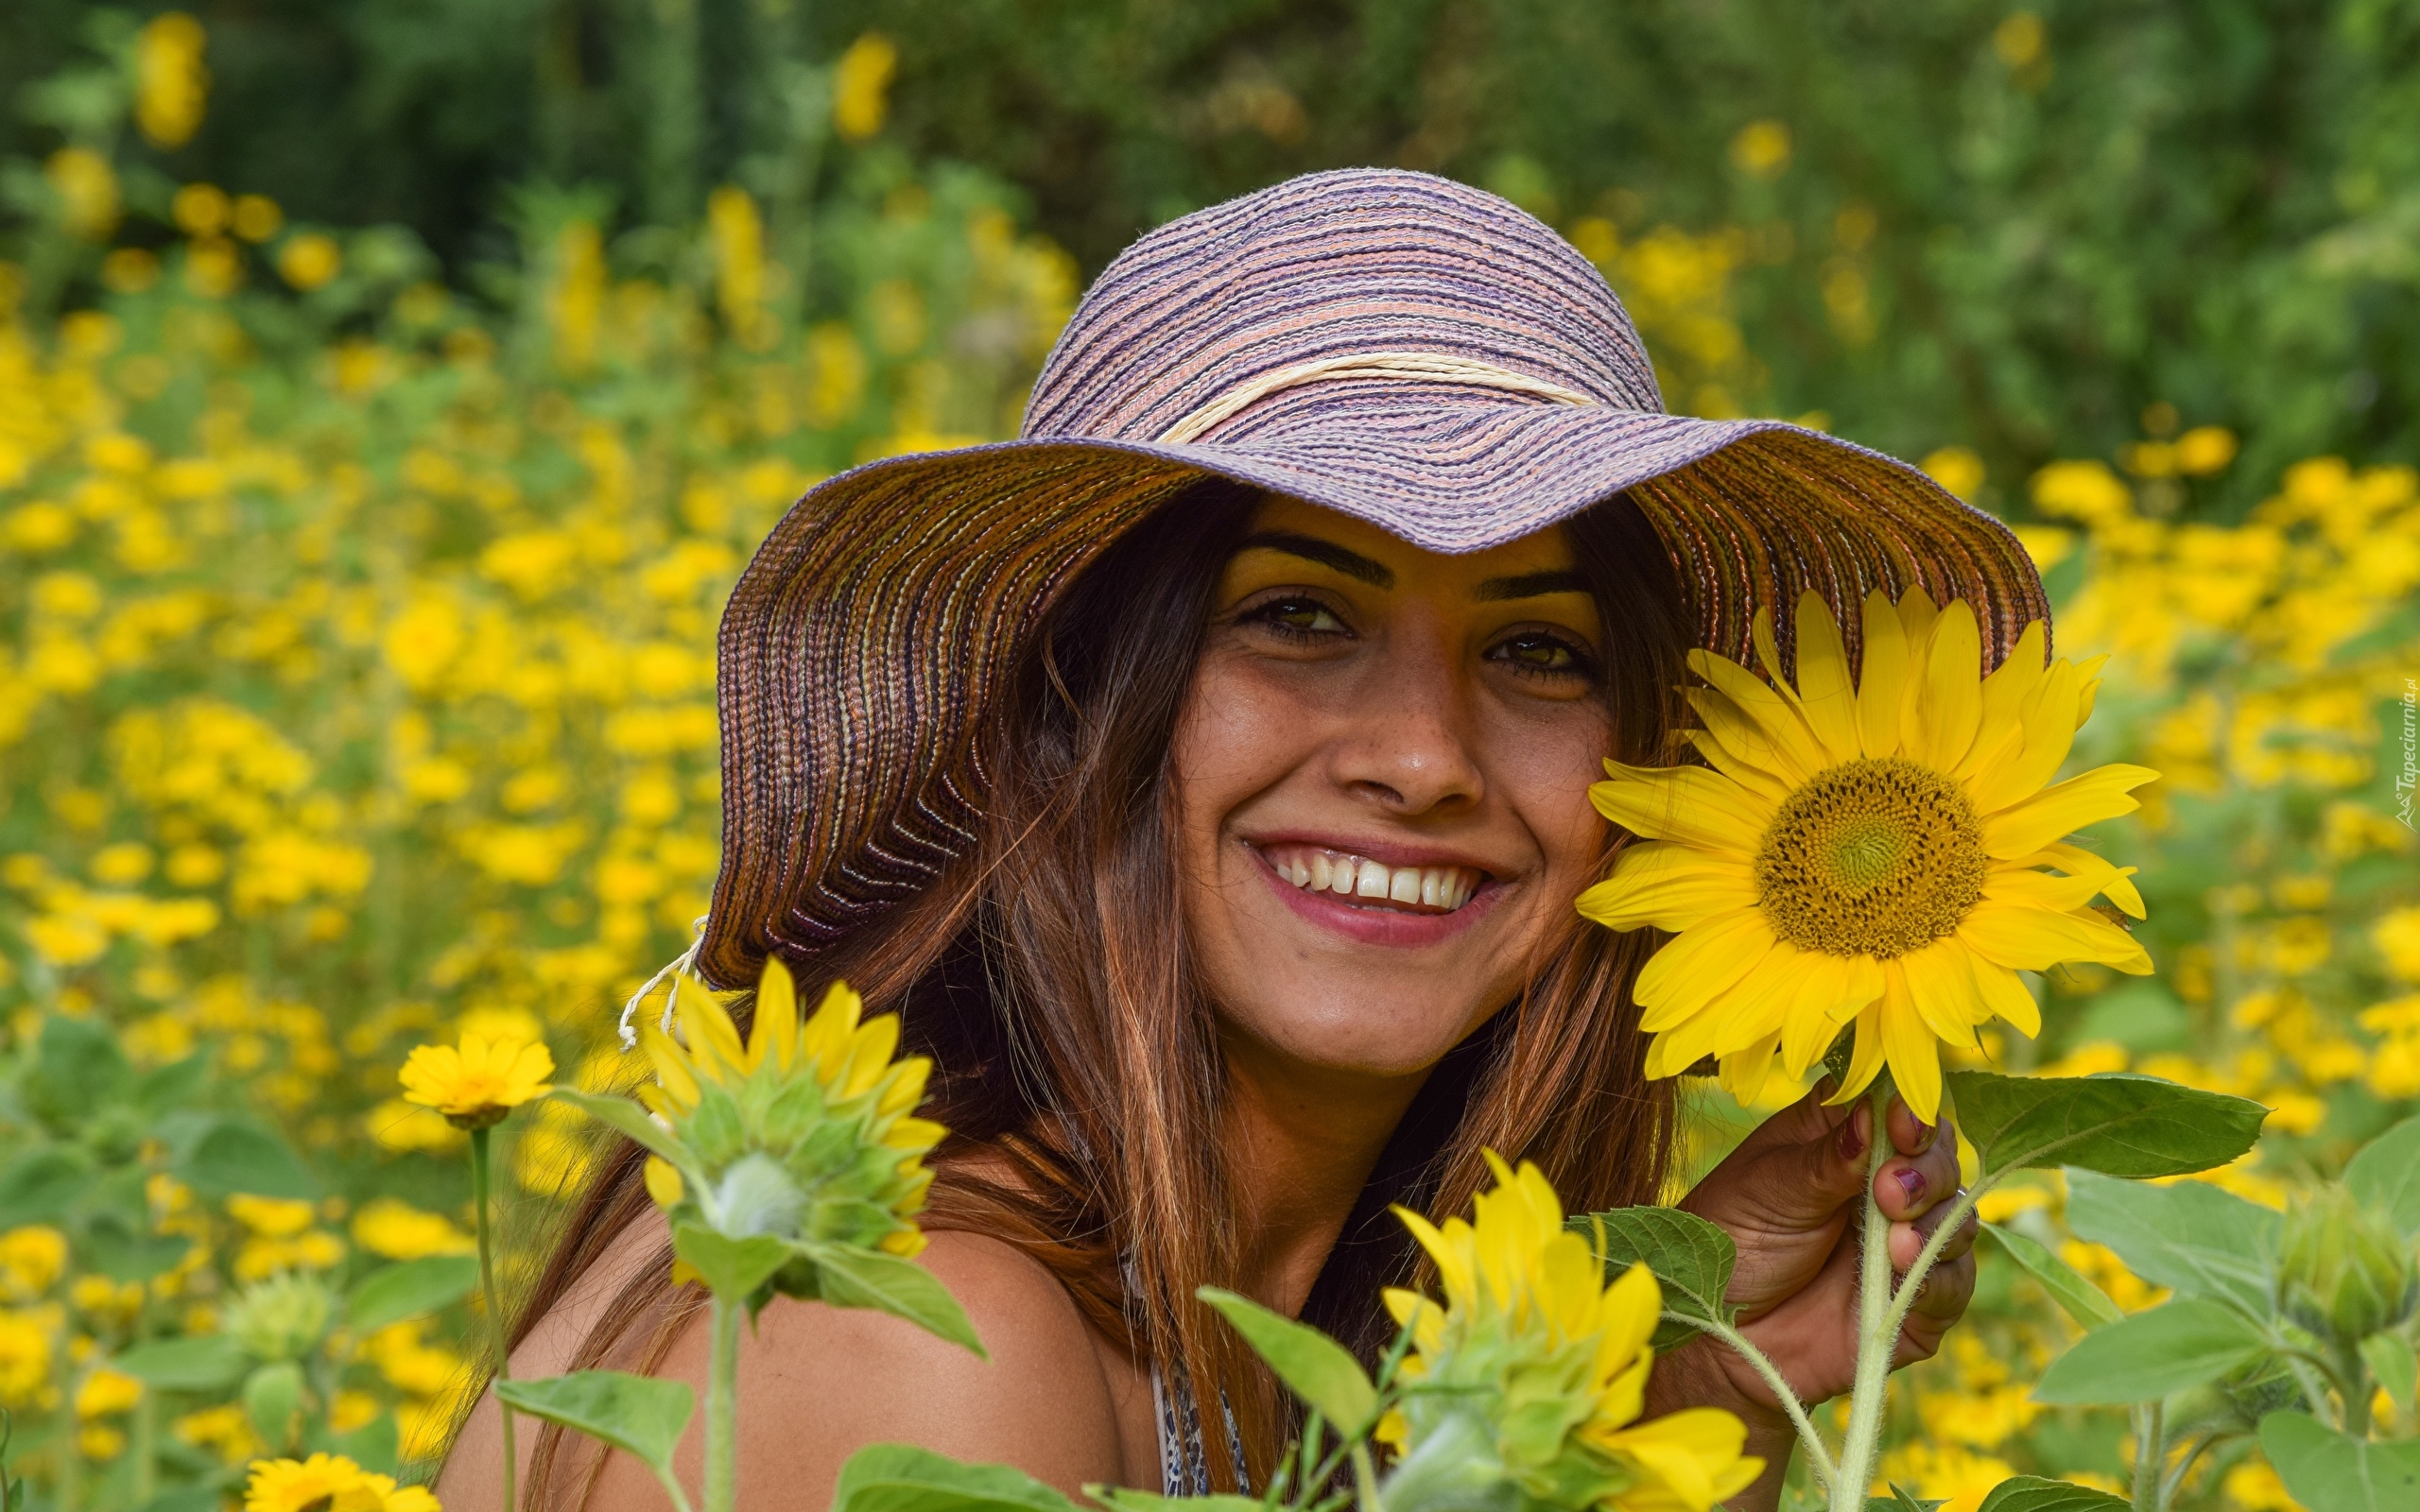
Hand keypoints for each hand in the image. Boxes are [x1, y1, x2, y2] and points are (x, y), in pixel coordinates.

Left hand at [1669, 1083, 1977, 1416]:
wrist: (1714, 1335)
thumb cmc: (1729, 1241)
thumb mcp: (1767, 1190)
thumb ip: (1826, 1159)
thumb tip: (1874, 1111)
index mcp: (1843, 1137)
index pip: (1896, 1107)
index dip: (1908, 1110)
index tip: (1901, 1122)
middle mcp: (1882, 1183)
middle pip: (1939, 1158)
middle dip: (1926, 1170)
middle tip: (1888, 1189)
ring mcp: (1903, 1242)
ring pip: (1958, 1218)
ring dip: (1935, 1223)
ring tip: (1893, 1238)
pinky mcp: (1915, 1301)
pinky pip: (1952, 1284)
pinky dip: (1938, 1276)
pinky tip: (1905, 1270)